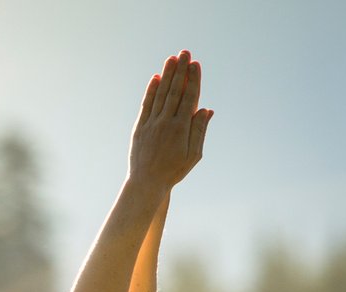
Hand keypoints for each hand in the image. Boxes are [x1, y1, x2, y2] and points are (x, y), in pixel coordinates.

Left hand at [129, 50, 211, 191]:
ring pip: (160, 95)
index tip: (196, 64)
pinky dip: (151, 91)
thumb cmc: (173, 171)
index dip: (193, 79)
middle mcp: (165, 123)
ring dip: (166, 75)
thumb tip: (206, 109)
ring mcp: (151, 124)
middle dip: (180, 70)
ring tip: (171, 59)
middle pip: (174, 91)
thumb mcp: (193, 154)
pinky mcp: (139, 128)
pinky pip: (146, 105)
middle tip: (184, 53)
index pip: (189, 98)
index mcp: (181, 128)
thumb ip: (199, 130)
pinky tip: (155, 78)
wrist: (146, 183)